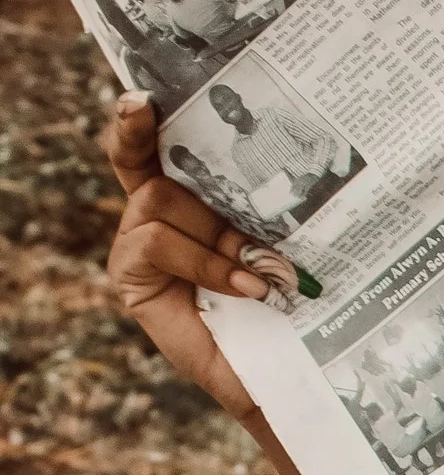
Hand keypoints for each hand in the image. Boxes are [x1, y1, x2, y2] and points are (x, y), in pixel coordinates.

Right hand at [102, 93, 280, 427]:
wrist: (279, 376)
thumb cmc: (283, 308)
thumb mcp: (273, 245)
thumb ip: (255, 209)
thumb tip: (283, 161)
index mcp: (184, 200)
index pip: (151, 149)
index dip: (138, 122)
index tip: (142, 98)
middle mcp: (151, 216)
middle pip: (158, 172)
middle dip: (205, 192)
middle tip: (249, 224)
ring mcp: (136, 246)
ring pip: (158, 202)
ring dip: (215, 235)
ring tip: (258, 272)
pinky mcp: (130, 278)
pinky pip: (154, 242)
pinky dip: (205, 260)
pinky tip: (245, 285)